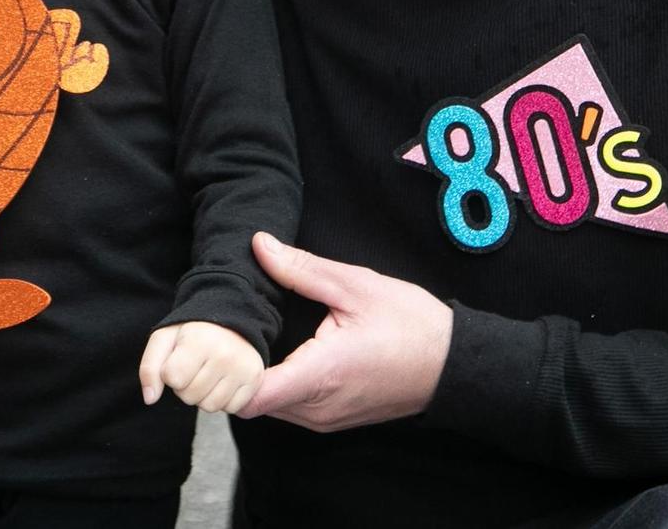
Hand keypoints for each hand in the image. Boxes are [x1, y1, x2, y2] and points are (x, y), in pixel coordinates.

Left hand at [139, 321, 263, 414]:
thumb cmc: (193, 334)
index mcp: (199, 341)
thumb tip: (150, 398)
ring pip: (210, 406)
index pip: (172, 379)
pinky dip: (223, 399)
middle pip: (189, 396)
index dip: (170, 373)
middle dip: (186, 386)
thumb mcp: (164, 339)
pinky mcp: (254, 379)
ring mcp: (242, 368)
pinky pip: (231, 408)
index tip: (179, 359)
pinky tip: (223, 381)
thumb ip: (150, 368)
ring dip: (204, 395)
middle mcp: (224, 355)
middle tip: (195, 367)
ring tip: (208, 374)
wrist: (232, 322)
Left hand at [236, 231, 451, 432]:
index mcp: (319, 375)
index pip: (248, 395)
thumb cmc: (412, 325)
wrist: (453, 365)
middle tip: (228, 328)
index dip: (222, 372)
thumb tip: (260, 246)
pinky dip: (277, 384)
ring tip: (253, 336)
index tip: (214, 342)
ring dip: (255, 377)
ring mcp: (323, 420)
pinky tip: (281, 352)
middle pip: (249, 399)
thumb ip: (302, 269)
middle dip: (234, 368)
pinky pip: (289, 408)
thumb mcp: (356, 286)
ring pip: (267, 406)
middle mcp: (315, 408)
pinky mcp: (331, 420)